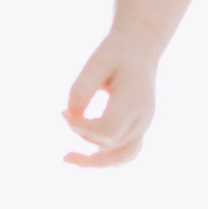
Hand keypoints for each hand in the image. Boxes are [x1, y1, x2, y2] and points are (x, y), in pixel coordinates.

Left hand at [63, 35, 155, 166]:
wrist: (140, 47)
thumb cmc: (116, 53)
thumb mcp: (97, 62)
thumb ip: (82, 88)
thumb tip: (70, 117)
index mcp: (134, 100)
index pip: (107, 130)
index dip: (82, 127)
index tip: (64, 113)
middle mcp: (143, 117)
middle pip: (111, 144)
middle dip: (83, 135)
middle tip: (64, 115)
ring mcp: (143, 125)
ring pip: (123, 156)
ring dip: (95, 161)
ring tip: (67, 157)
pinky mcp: (138, 128)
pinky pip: (126, 154)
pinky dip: (106, 158)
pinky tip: (85, 156)